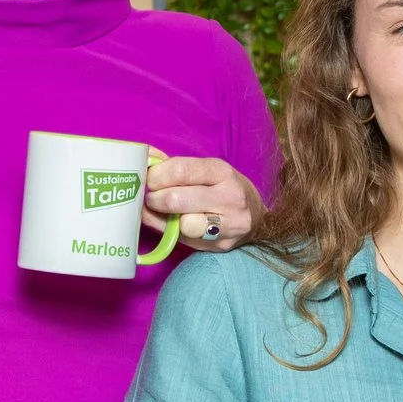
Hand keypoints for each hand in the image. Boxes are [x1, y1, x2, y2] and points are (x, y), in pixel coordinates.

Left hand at [145, 155, 263, 252]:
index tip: (150, 180)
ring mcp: (229, 225)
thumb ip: (175, 166)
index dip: (156, 176)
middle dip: (155, 199)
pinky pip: (185, 240)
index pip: (180, 170)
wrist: (258, 220)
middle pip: (176, 200)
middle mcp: (230, 198)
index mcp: (223, 173)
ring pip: (182, 225)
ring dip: (166, 219)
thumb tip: (144, 156)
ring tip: (167, 213)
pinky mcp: (221, 245)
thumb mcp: (208, 171)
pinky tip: (174, 225)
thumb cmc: (224, 190)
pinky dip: (172, 232)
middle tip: (153, 198)